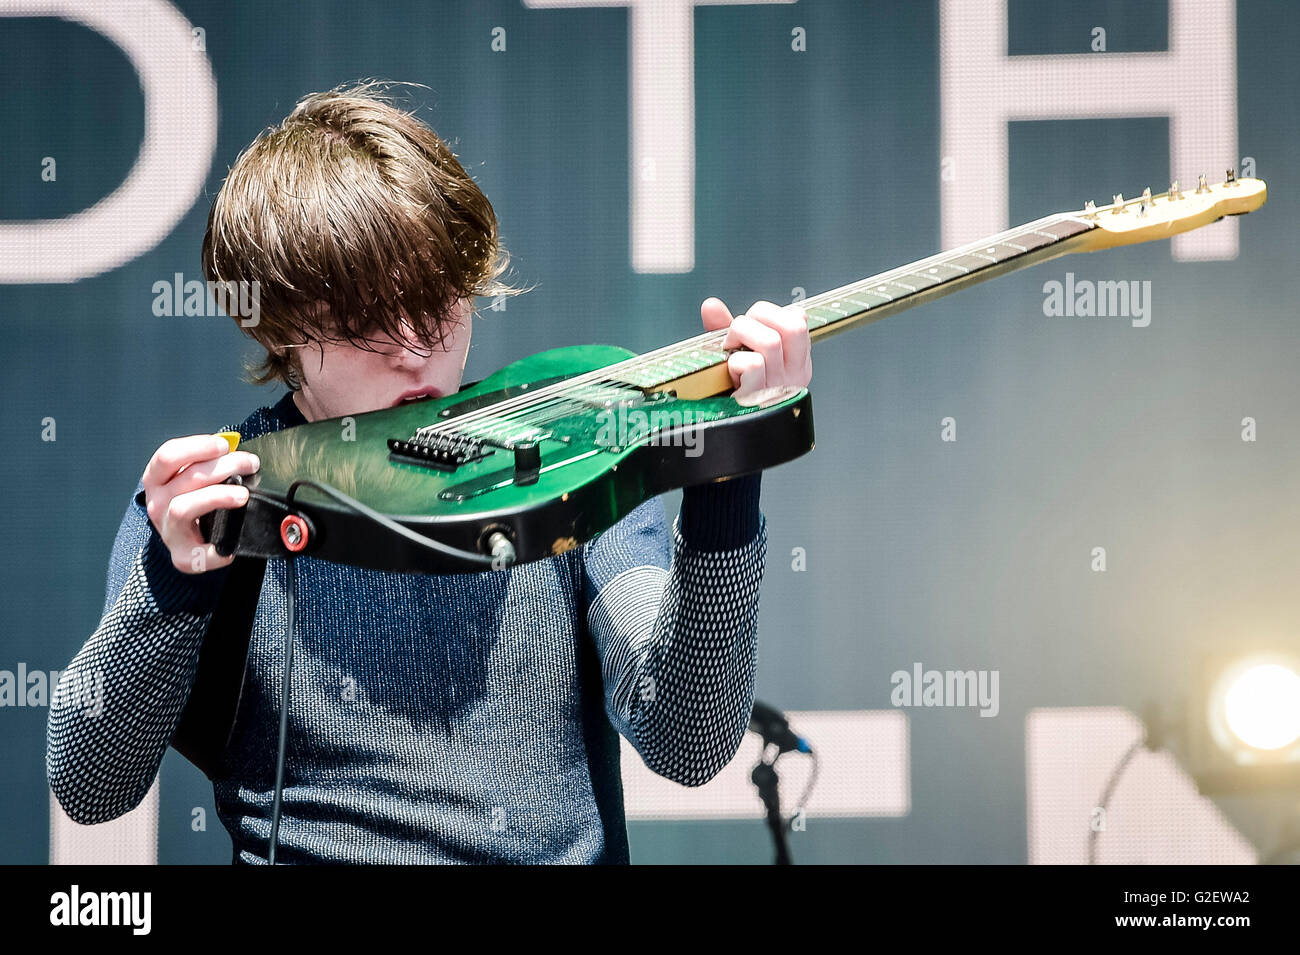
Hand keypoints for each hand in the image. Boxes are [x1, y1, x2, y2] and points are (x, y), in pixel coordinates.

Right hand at [141, 435, 259, 573]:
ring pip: (184, 507)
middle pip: (186, 479)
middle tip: (250, 464)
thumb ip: (210, 461)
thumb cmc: (195, 501)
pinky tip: (233, 542)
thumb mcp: (195, 478)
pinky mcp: (183, 556)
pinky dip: (218, 548)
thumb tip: (237, 446)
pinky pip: (199, 554)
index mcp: (157, 479)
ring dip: (217, 496)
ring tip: (242, 494)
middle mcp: (157, 503)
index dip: (197, 447)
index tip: (225, 444)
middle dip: (223, 467)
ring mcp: (168, 531)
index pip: (167, 456)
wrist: (187, 542)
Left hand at [700, 298, 811, 404]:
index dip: (769, 314)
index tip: (751, 326)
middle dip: (756, 317)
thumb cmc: (733, 395)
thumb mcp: (737, 356)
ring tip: (729, 351)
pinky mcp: (760, 401)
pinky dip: (735, 362)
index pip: (798, 319)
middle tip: (736, 335)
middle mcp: (795, 375)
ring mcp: (779, 388)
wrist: (729, 438)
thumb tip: (710, 305)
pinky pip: (752, 365)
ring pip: (770, 342)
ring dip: (741, 336)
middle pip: (793, 324)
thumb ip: (728, 330)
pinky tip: (730, 374)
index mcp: (797, 362)